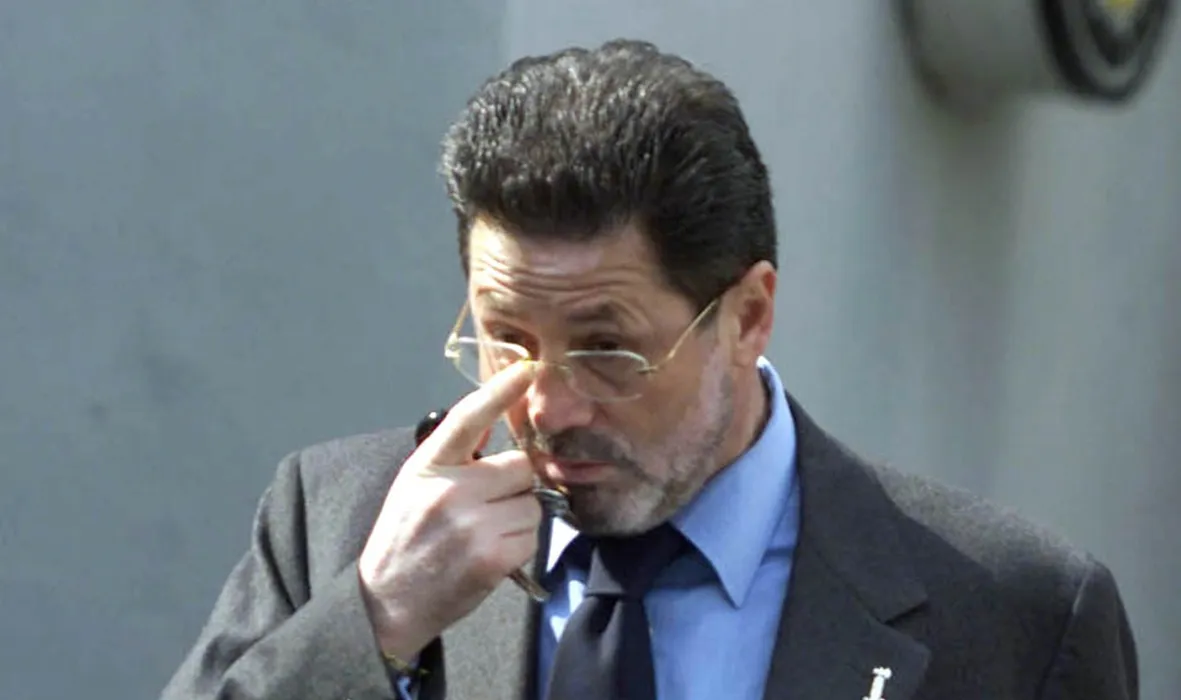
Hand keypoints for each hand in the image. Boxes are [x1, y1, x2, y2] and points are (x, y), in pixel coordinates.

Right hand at [358, 361, 540, 659]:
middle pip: (520, 465)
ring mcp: (472, 524)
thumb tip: (495, 424)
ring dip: (519, 516)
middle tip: (488, 505)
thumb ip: (455, 456)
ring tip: (486, 533)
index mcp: (428, 464)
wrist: (388, 600)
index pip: (469, 417)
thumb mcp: (417, 484)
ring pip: (532, 502)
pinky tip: (492, 554)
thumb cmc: (406, 537)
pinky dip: (520, 544)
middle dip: (514, 484)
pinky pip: (533, 536)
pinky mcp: (492, 557)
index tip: (527, 367)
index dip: (500, 390)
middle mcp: (449, 490)